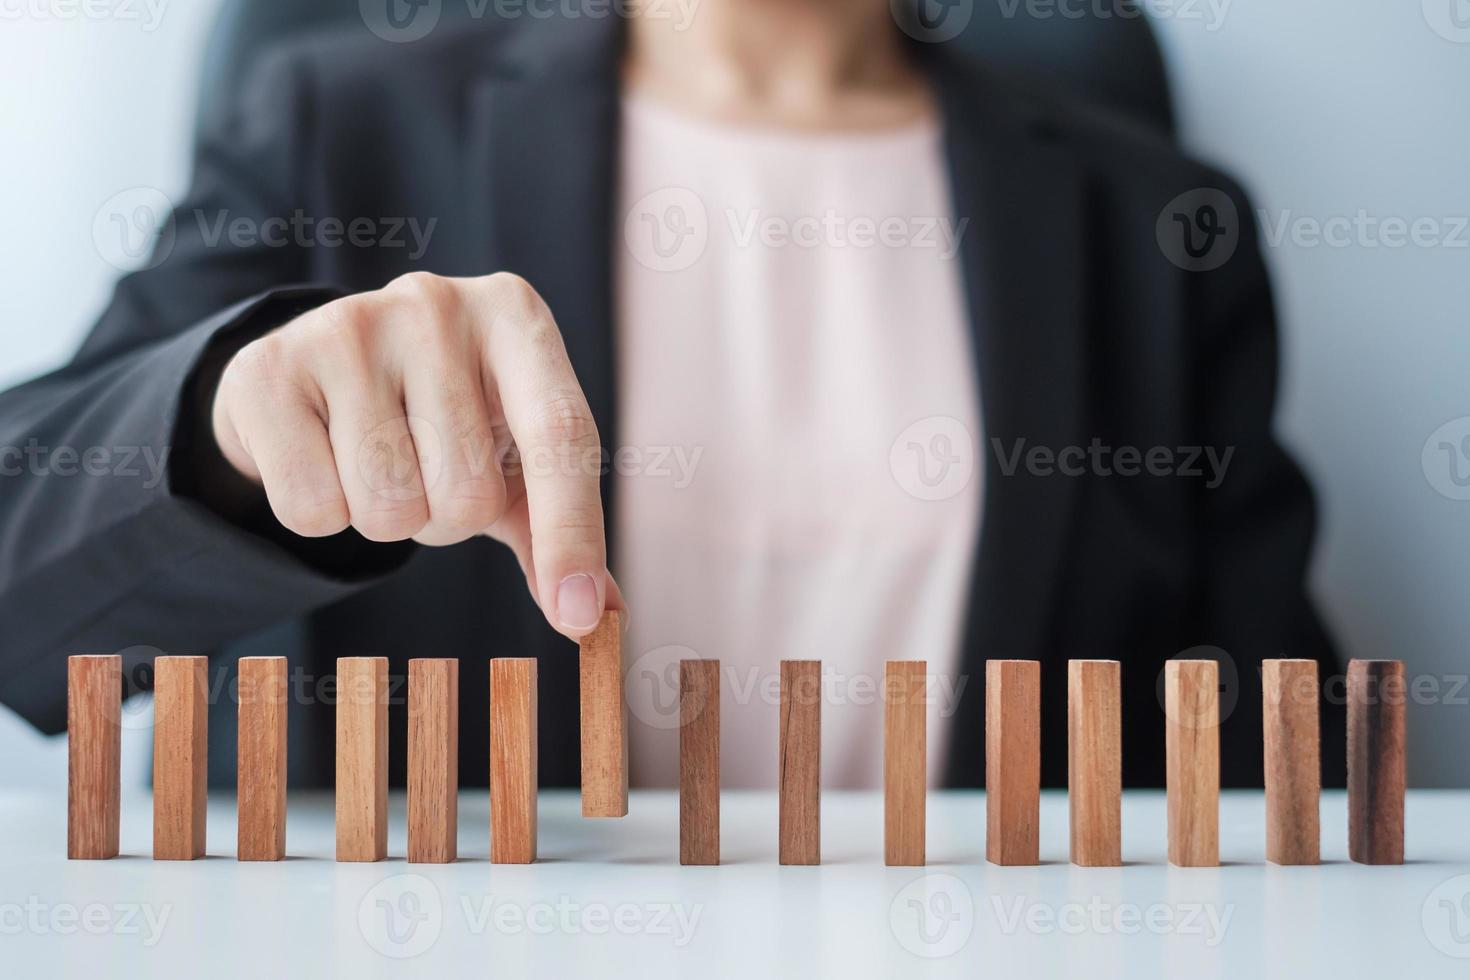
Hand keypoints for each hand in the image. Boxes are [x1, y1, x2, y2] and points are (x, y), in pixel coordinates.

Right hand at [212, 271, 621, 638]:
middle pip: (467, 494)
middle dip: (447, 519)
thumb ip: (559, 529)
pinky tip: (321, 457)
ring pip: (388, 508)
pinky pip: (312, 509)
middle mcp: (437, 304)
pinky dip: (320, 515)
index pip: (562, 434)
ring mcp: (349, 326)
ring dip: (387, 520)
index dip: (572, 532)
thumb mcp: (511, 456)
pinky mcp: (269, 366)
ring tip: (376, 463)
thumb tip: (603, 616)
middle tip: (426, 471)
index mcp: (515, 317)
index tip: (578, 615)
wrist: (317, 369)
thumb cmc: (440, 420)